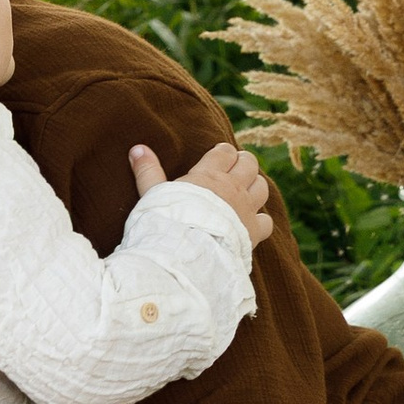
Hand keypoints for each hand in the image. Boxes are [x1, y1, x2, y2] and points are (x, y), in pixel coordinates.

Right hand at [131, 136, 273, 248]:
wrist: (185, 255)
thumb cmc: (165, 223)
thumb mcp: (152, 194)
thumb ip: (147, 171)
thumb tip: (137, 148)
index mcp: (209, 175)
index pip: (225, 152)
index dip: (223, 153)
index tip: (217, 157)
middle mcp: (232, 188)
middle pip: (249, 164)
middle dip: (243, 164)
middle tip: (234, 170)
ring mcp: (246, 209)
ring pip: (262, 187)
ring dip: (255, 187)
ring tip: (244, 192)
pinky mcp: (253, 232)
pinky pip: (266, 220)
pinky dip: (261, 220)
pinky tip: (250, 223)